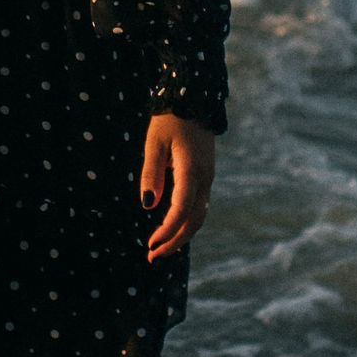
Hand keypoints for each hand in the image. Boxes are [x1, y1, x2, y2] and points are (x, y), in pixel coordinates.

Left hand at [141, 113, 216, 259]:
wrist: (194, 99)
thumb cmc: (170, 119)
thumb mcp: (154, 143)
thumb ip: (151, 173)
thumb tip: (147, 205)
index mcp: (192, 170)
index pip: (182, 209)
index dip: (167, 230)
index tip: (151, 244)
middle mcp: (205, 178)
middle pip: (194, 220)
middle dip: (174, 241)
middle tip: (152, 257)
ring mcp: (208, 178)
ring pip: (199, 216)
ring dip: (181, 235)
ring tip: (160, 249)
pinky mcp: (205, 176)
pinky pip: (199, 206)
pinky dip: (186, 223)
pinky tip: (172, 231)